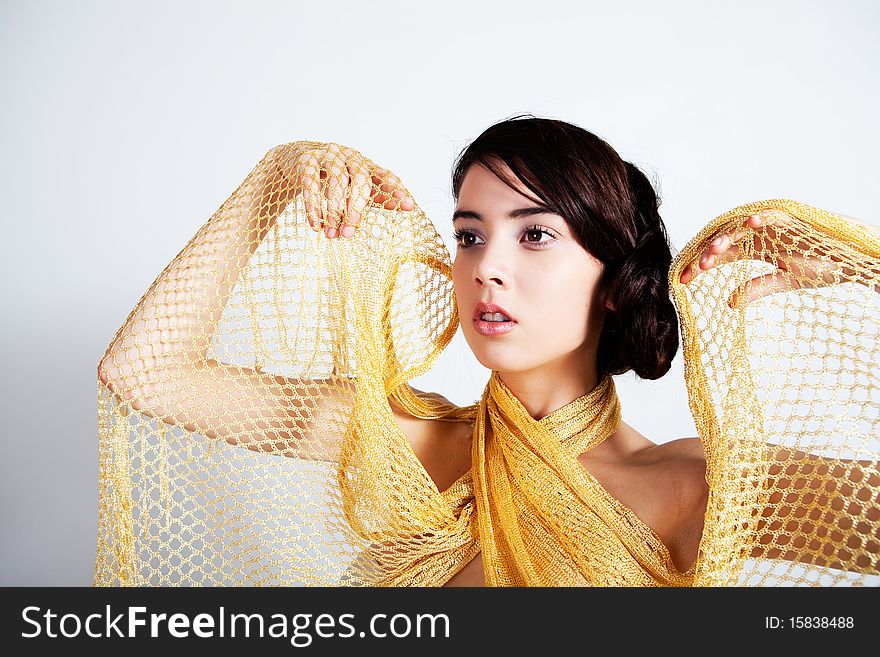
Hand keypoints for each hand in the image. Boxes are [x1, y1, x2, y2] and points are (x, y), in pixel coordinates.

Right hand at [285, 142, 414, 238]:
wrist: (297, 161)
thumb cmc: (332, 179)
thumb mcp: (354, 188)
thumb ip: (377, 197)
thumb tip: (402, 207)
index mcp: (364, 166)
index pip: (384, 177)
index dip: (396, 191)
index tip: (409, 206)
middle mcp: (349, 157)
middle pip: (360, 180)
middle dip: (356, 208)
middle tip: (350, 232)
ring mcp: (328, 156)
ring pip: (337, 181)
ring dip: (334, 210)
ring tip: (332, 233)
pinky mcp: (307, 161)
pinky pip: (311, 183)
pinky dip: (313, 205)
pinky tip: (316, 224)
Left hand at [679, 210, 848, 307]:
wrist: (852, 260)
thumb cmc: (821, 266)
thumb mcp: (784, 281)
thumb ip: (757, 289)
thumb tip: (729, 303)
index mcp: (753, 248)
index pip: (719, 255)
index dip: (701, 265)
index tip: (683, 281)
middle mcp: (758, 234)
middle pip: (724, 240)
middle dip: (708, 253)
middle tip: (697, 269)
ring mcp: (773, 225)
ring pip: (742, 227)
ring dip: (728, 237)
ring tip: (715, 251)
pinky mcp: (793, 218)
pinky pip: (774, 215)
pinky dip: (762, 218)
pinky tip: (750, 225)